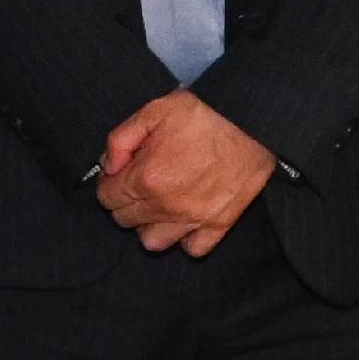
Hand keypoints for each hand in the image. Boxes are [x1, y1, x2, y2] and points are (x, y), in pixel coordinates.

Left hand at [97, 90, 273, 254]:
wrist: (252, 121)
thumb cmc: (204, 113)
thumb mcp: (153, 110)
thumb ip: (121, 139)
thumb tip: (109, 166)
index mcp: (146, 177)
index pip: (107, 198)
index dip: (109, 183)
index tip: (121, 173)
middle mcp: (167, 206)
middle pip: (125, 221)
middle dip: (126, 202)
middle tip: (140, 182)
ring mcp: (194, 219)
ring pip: (153, 242)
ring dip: (150, 225)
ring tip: (158, 204)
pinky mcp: (219, 224)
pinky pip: (193, 249)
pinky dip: (185, 238)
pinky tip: (185, 218)